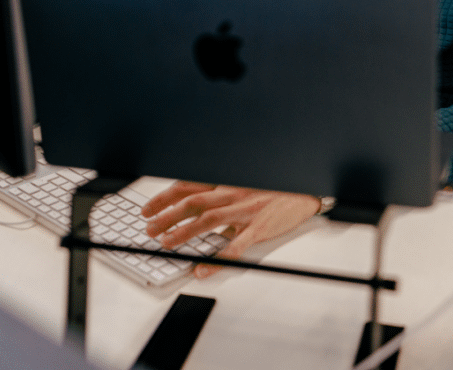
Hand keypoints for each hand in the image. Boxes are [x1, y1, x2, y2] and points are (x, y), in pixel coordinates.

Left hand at [141, 181, 320, 277]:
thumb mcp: (242, 183)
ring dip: (184, 232)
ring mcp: (245, 211)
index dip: (164, 198)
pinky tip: (203, 270)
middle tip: (150, 230)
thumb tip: (190, 205)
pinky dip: (217, 259)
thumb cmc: (273, 188)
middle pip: (192, 202)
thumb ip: (219, 192)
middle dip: (167, 216)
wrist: (304, 190)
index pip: (188, 186)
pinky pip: (235, 245)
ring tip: (167, 245)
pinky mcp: (259, 228)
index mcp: (226, 181)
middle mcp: (232, 193)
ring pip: (208, 220)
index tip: (147, 210)